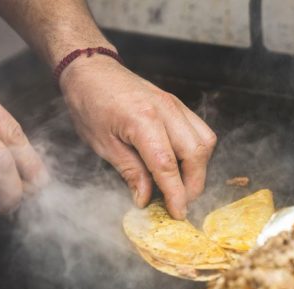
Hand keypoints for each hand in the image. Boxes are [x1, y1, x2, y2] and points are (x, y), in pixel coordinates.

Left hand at [60, 56, 216, 219]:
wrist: (91, 70)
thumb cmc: (90, 103)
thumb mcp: (103, 144)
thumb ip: (130, 172)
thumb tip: (145, 198)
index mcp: (142, 120)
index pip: (167, 165)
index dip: (175, 194)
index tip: (178, 214)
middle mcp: (165, 109)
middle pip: (195, 154)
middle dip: (192, 185)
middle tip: (179, 203)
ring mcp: (175, 104)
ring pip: (204, 141)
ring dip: (198, 168)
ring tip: (181, 186)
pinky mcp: (177, 104)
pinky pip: (199, 130)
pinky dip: (197, 152)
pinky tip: (182, 165)